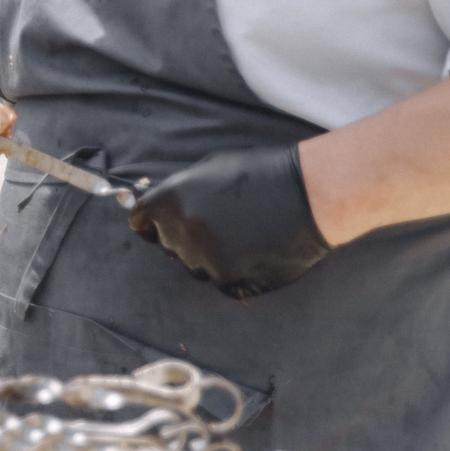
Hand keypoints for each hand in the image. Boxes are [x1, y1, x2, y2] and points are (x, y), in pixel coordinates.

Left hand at [127, 143, 330, 298]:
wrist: (309, 196)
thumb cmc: (261, 174)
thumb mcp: (209, 169)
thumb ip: (179, 191)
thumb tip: (156, 206)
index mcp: (170, 200)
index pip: (140, 222)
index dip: (150, 224)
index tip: (160, 227)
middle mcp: (181, 231)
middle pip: (169, 245)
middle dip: (185, 238)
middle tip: (221, 224)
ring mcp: (204, 259)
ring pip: (195, 266)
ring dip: (211, 256)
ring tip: (244, 235)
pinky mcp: (228, 281)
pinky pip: (220, 281)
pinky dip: (234, 272)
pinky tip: (255, 251)